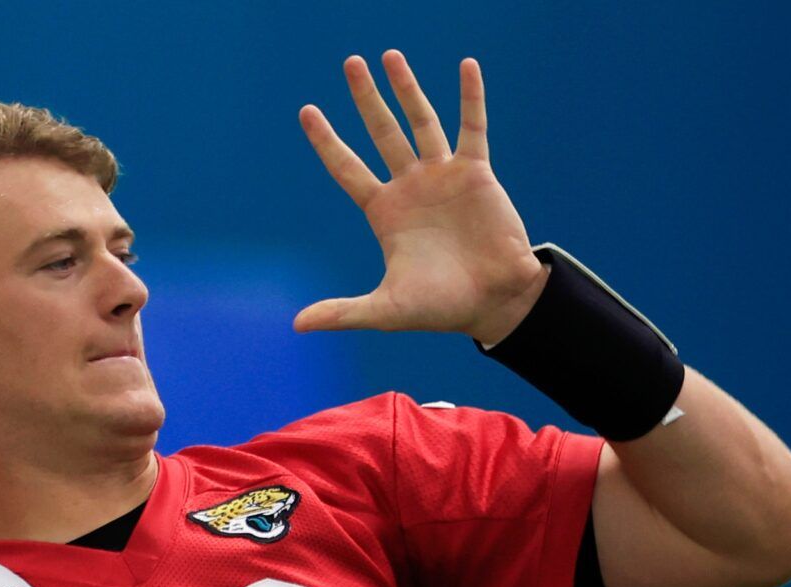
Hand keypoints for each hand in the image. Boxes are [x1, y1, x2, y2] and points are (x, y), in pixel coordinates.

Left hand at [295, 52, 547, 345]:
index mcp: (384, 212)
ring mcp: (443, 176)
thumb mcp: (385, 310)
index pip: (346, 168)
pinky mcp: (477, 173)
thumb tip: (296, 326)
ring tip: (390, 55)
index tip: (307, 111)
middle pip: (381, 133)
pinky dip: (470, 97)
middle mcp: (410, 187)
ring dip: (407, 88)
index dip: (327, 141)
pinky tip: (466, 66)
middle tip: (351, 63)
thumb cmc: (440, 308)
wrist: (494, 302)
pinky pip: (472, 127)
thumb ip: (343, 312)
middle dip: (366, 99)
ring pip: (421, 122)